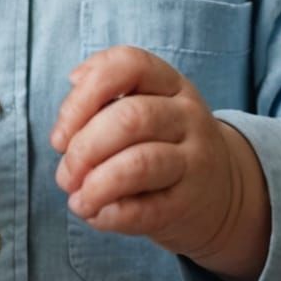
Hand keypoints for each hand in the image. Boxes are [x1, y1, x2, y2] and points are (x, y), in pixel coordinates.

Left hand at [50, 46, 245, 268]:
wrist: (219, 191)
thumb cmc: (161, 144)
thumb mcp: (143, 108)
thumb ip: (102, 106)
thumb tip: (64, 130)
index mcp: (169, 83)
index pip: (128, 65)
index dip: (85, 94)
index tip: (61, 133)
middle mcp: (186, 115)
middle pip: (130, 118)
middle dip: (84, 147)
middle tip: (65, 174)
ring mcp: (194, 159)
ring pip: (140, 163)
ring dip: (96, 184)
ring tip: (77, 198)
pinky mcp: (191, 202)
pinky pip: (148, 210)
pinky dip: (112, 215)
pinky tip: (96, 215)